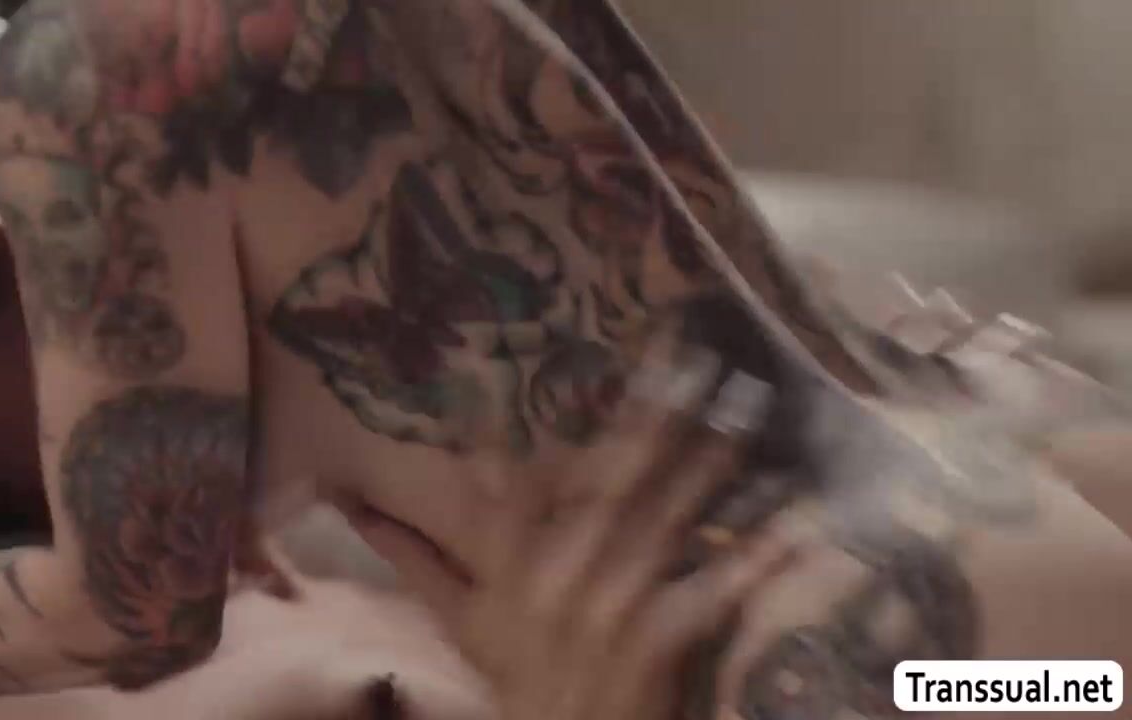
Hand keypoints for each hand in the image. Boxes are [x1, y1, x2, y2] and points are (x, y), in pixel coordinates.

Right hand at [344, 352, 795, 719]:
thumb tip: (348, 501)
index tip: (538, 351)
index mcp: (510, 562)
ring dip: (711, 456)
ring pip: (665, 514)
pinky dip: (759, 553)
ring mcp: (612, 603)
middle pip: (609, 478)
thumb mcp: (458, 620)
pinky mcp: (660, 636)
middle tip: (691, 354)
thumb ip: (409, 556)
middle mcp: (559, 572)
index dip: (525, 408)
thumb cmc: (516, 683)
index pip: (511, 474)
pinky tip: (799, 517)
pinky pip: (715, 585)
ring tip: (747, 403)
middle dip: (654, 413)